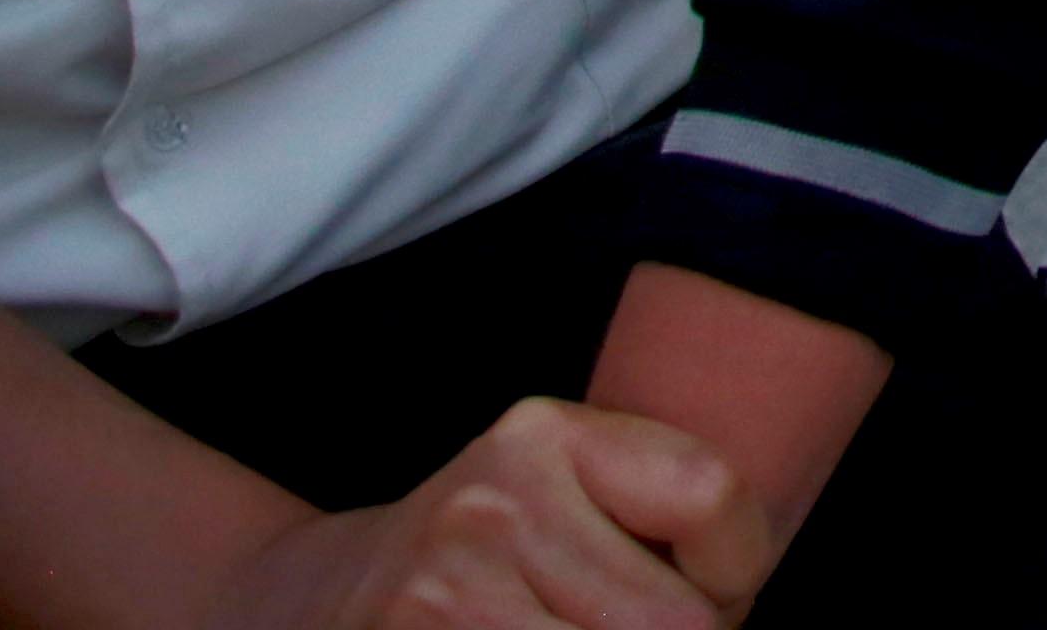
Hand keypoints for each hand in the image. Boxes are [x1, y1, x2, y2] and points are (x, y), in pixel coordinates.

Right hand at [207, 400, 775, 628]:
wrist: (306, 603)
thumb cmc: (484, 559)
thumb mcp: (561, 494)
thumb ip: (655, 516)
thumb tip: (739, 607)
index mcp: (543, 435)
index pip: (712, 497)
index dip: (737, 571)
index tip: (713, 590)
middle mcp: (488, 504)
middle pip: (678, 621)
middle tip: (633, 625)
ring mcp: (440, 595)